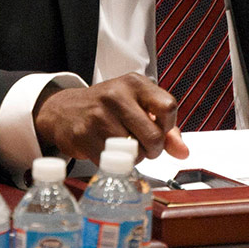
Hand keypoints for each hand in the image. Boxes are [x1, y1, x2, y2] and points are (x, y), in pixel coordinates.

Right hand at [33, 73, 189, 163]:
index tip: (159, 129)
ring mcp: (98, 115)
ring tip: (125, 148)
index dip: (168, 127)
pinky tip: (109, 152)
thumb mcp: (137, 106)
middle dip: (153, 149)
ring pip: (135, 152)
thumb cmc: (108, 109)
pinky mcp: (83, 135)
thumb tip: (183, 153)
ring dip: (134, 158)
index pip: (168, 107)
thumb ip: (165, 128)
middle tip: (144, 147)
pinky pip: (113, 162)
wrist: (65, 110)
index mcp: (135, 83)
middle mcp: (116, 95)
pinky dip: (116, 164)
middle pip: (154, 136)